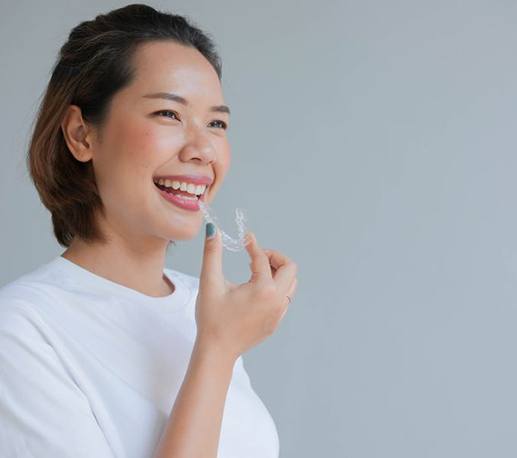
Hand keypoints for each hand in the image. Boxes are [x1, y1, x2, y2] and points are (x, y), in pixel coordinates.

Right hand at [195, 226, 297, 360]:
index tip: (244, 239)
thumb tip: (213, 231)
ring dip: (277, 272)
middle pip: (290, 268)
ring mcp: (279, 313)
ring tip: (256, 272)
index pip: (262, 258)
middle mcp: (277, 301)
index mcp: (263, 289)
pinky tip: (255, 289)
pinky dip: (276, 287)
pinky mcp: (276, 322)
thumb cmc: (212, 319)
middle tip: (256, 257)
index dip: (252, 245)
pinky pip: (285, 298)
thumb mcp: (210, 283)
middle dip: (274, 257)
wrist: (216, 351)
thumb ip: (212, 254)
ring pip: (291, 284)